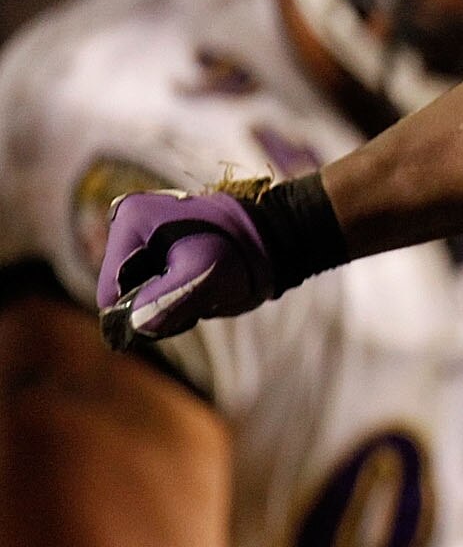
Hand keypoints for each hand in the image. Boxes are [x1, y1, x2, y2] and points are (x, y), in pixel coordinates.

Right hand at [96, 190, 276, 349]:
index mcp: (129, 220)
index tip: (179, 302)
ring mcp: (135, 236)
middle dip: (152, 305)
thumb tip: (134, 326)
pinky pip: (145, 289)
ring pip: (132, 295)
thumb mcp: (205, 276)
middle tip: (193, 295)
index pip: (110, 292)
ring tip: (196, 288)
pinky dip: (168, 295)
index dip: (139, 310)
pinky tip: (193, 284)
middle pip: (119, 294)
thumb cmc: (239, 252)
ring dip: (162, 303)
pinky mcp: (147, 248)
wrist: (267, 240)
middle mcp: (124, 224)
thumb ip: (167, 301)